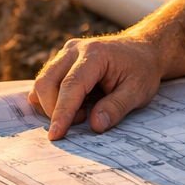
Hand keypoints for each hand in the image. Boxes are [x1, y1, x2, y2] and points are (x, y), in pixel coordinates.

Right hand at [29, 35, 164, 139]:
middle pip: (47, 83)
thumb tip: (95, 125)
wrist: (142, 50)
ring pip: (42, 83)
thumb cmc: (141, 69)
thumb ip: (117, 107)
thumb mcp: (138, 91)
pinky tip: (76, 103)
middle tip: (83, 120)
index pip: (71, 85)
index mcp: (94, 54)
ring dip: (53, 105)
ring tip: (82, 111)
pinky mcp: (61, 61)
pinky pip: (45, 83)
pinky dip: (52, 99)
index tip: (56, 134)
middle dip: (55, 111)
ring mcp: (65, 54)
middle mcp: (74, 50)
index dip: (62, 112)